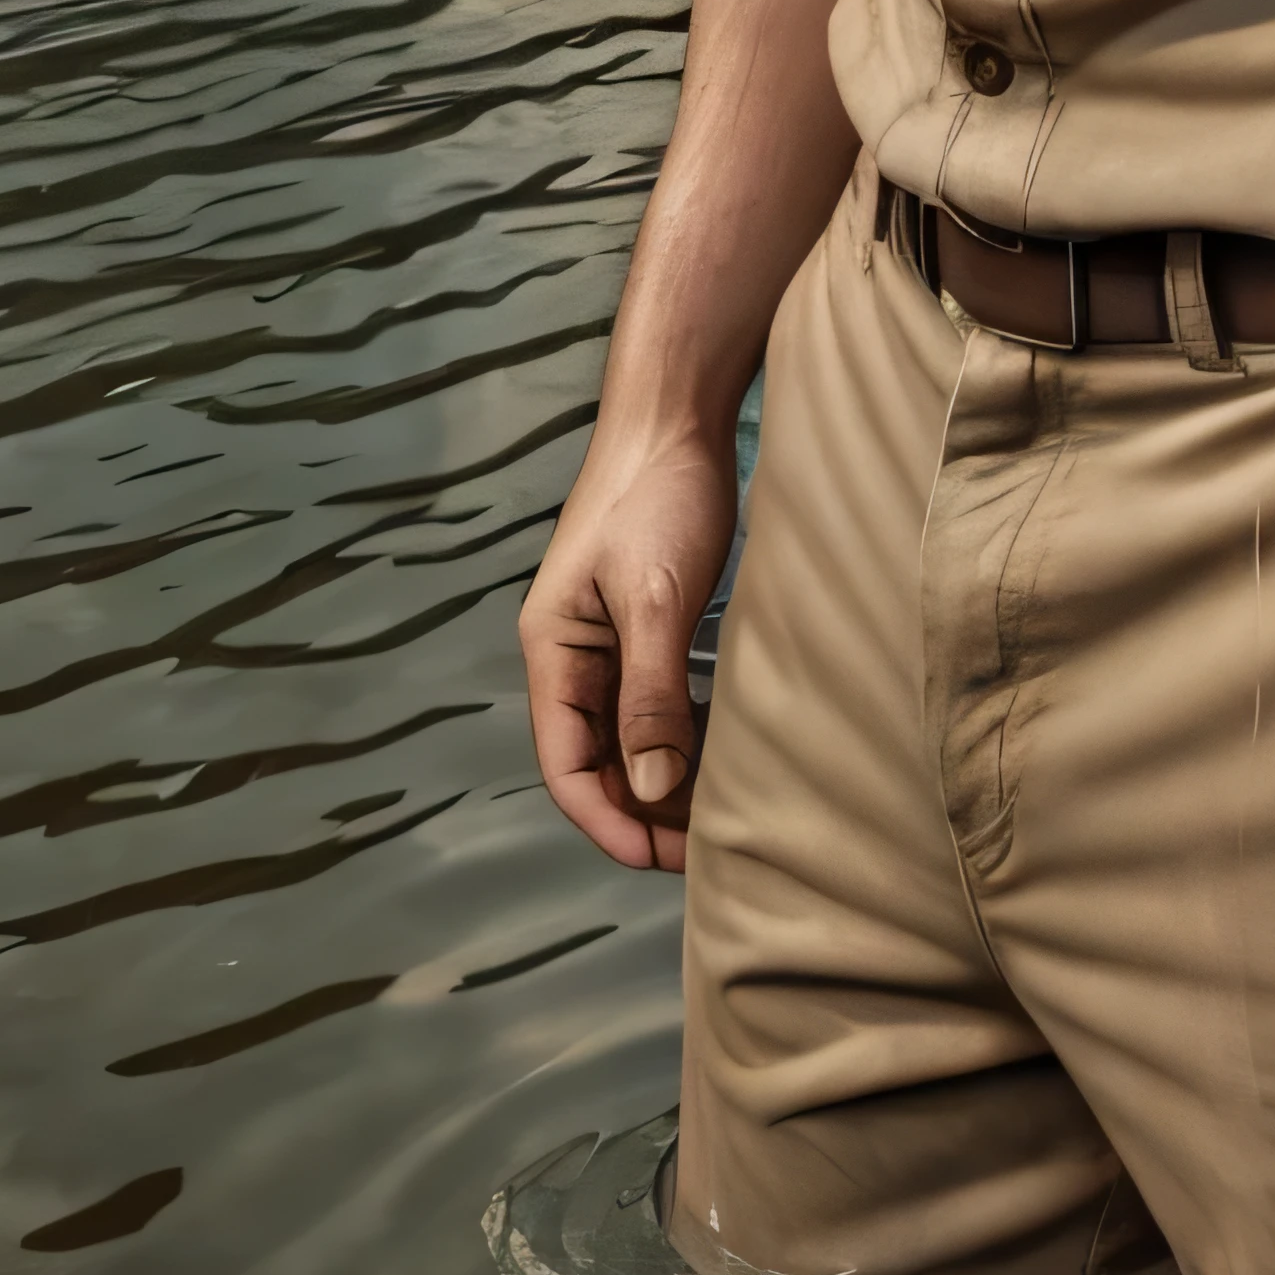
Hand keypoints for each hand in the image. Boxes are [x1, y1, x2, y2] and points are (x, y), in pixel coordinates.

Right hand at [517, 425, 736, 873]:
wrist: (677, 413)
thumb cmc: (658, 494)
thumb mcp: (654, 598)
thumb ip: (650, 695)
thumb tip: (655, 791)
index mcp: (552, 652)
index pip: (566, 767)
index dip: (610, 821)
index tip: (664, 861)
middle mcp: (571, 654)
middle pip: (595, 760)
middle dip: (642, 810)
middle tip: (707, 847)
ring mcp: (608, 638)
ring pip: (627, 733)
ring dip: (664, 777)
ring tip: (718, 813)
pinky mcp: (646, 620)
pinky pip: (655, 699)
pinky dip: (681, 733)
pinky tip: (721, 752)